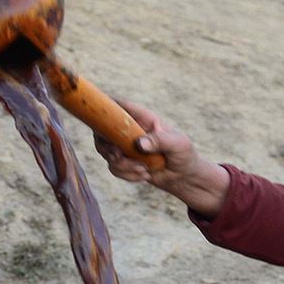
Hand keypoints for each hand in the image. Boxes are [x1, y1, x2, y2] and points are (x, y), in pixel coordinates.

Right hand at [94, 100, 229, 216]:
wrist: (184, 177)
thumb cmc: (184, 154)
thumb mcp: (177, 144)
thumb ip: (160, 140)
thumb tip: (139, 143)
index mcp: (142, 118)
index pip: (119, 106)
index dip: (105, 106)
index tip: (100, 117)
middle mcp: (130, 130)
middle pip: (102, 130)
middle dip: (107, 146)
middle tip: (118, 156)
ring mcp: (125, 146)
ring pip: (106, 152)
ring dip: (122, 165)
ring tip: (144, 171)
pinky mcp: (124, 162)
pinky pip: (113, 167)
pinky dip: (126, 174)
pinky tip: (143, 176)